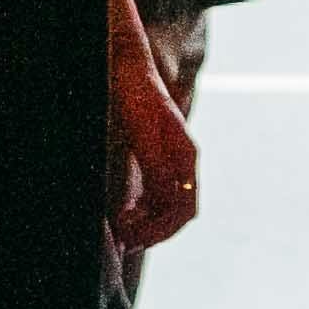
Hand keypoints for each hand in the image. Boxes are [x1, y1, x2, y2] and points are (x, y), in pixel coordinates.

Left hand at [110, 65, 200, 248]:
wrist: (127, 66)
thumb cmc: (136, 95)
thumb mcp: (144, 134)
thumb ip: (158, 168)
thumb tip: (170, 204)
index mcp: (184, 156)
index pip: (185, 207)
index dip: (163, 229)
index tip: (138, 239)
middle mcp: (181, 161)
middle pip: (178, 210)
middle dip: (155, 231)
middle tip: (127, 242)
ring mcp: (169, 158)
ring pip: (166, 205)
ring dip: (147, 223)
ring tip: (123, 233)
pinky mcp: (155, 156)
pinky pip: (155, 193)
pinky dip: (142, 209)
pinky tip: (125, 213)